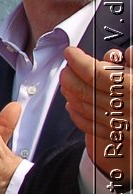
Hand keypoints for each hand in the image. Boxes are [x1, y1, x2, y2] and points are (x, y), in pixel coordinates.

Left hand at [61, 46, 131, 182]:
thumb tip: (126, 54)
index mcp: (132, 90)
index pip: (97, 73)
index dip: (79, 61)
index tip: (71, 53)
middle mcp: (123, 110)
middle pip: (85, 91)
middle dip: (70, 76)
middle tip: (67, 67)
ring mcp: (118, 127)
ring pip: (83, 108)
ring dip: (70, 93)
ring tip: (66, 83)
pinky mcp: (115, 140)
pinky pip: (88, 126)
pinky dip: (76, 114)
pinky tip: (72, 105)